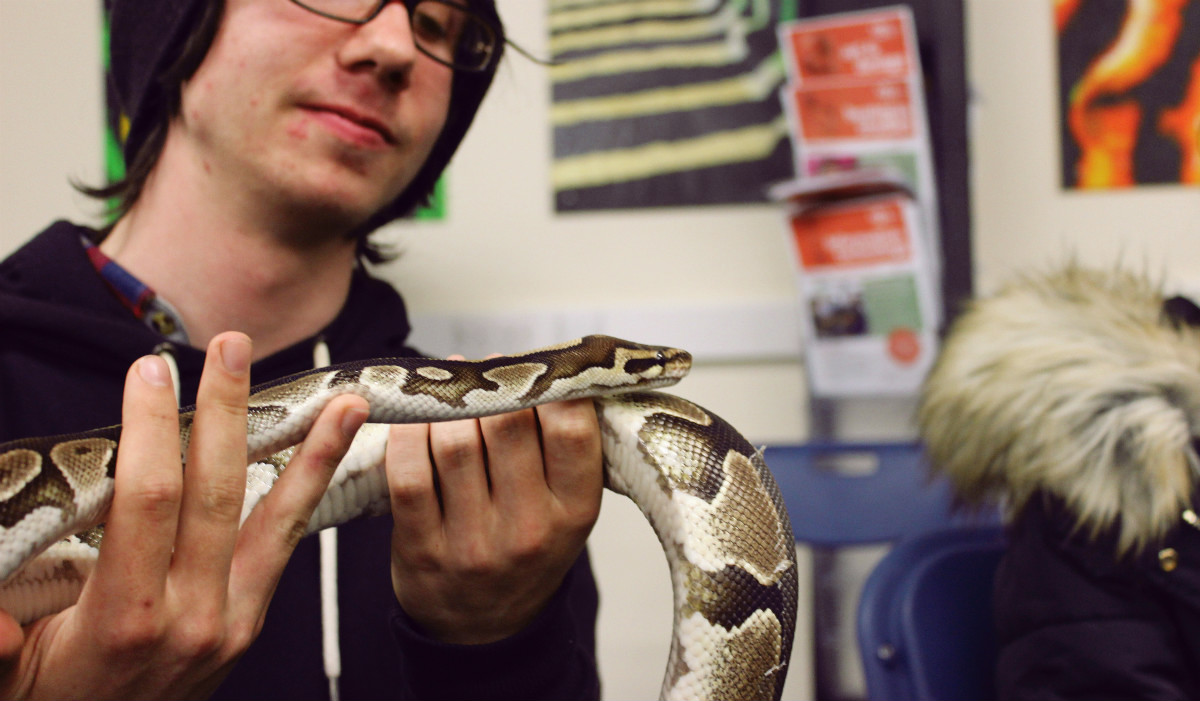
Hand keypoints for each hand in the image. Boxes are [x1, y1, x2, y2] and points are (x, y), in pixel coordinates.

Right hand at [0, 332, 368, 699]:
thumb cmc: (49, 700)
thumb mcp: (5, 680)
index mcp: (126, 618)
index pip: (147, 500)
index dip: (152, 430)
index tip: (149, 371)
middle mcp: (191, 615)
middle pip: (216, 492)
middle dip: (224, 413)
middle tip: (231, 347)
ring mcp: (231, 618)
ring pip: (275, 516)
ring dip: (310, 449)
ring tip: (344, 397)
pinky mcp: (250, 618)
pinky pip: (286, 542)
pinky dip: (312, 487)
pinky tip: (334, 445)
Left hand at [386, 392, 602, 644]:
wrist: (485, 629)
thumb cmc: (528, 548)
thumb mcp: (568, 509)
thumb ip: (564, 450)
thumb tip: (540, 365)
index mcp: (576, 511)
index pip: (571, 429)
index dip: (549, 386)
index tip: (533, 372)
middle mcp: (530, 530)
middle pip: (508, 427)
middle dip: (491, 388)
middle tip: (484, 372)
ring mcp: (474, 544)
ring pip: (454, 444)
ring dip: (447, 407)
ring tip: (450, 390)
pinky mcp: (422, 550)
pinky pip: (408, 474)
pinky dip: (406, 436)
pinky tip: (413, 420)